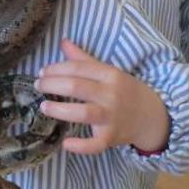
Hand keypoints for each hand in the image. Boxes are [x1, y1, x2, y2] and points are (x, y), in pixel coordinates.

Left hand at [35, 39, 170, 153]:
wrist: (151, 115)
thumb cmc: (124, 91)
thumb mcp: (108, 72)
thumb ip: (83, 60)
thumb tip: (63, 42)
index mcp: (110, 75)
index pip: (78, 68)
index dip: (56, 68)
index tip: (42, 72)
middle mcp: (111, 94)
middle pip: (77, 87)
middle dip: (52, 85)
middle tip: (38, 86)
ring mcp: (111, 117)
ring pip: (83, 113)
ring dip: (60, 110)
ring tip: (43, 107)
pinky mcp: (111, 137)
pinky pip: (95, 144)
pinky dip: (80, 146)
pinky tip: (65, 143)